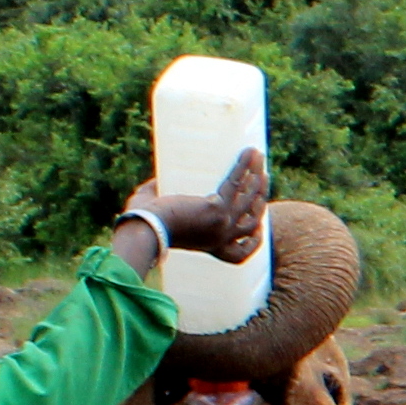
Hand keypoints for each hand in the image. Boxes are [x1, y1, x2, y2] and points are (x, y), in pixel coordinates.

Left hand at [117, 149, 271, 266]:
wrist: (146, 230)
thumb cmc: (144, 225)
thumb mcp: (160, 218)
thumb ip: (157, 199)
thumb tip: (156, 183)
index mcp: (211, 247)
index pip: (241, 252)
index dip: (254, 241)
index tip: (259, 228)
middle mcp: (222, 239)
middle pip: (253, 221)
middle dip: (260, 198)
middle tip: (261, 178)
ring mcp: (223, 224)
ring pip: (250, 200)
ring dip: (257, 178)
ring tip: (259, 157)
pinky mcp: (218, 209)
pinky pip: (236, 183)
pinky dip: (244, 166)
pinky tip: (251, 152)